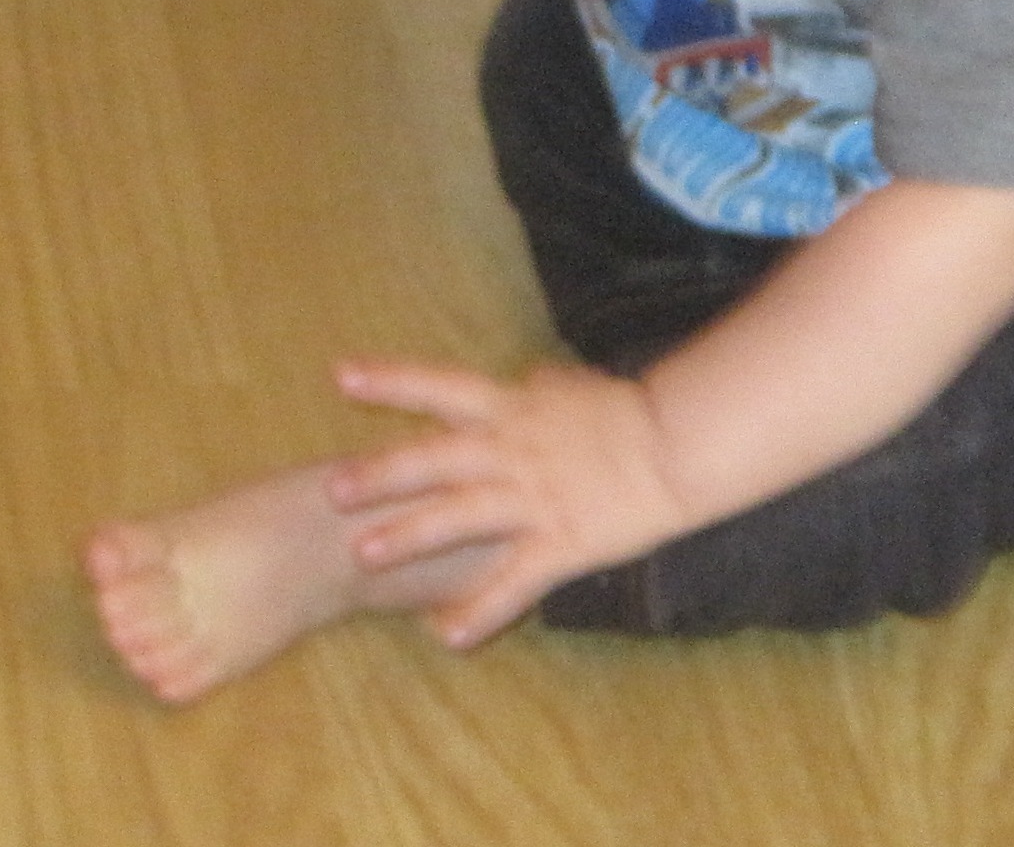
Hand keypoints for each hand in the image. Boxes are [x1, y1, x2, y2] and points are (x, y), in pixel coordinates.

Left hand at [326, 359, 694, 649]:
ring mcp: (535, 497)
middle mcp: (513, 449)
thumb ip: (537, 389)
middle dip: (382, 473)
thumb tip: (525, 377)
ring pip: (461, 515)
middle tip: (331, 488)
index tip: (340, 377)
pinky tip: (445, 637)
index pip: (442, 387)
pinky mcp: (561, 541)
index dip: (391, 381)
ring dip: (409, 535)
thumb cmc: (629, 414)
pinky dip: (479, 610)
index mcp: (514, 409)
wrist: (681, 444)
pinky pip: (514, 582)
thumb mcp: (573, 389)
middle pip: (436, 457)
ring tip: (363, 554)